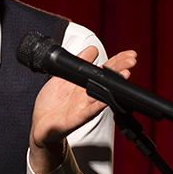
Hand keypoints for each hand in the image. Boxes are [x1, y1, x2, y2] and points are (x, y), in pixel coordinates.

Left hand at [28, 47, 136, 173]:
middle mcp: (89, 94)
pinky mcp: (78, 117)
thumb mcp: (62, 76)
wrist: (41, 124)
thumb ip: (76, 62)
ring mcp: (86, 106)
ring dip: (115, 85)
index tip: (129, 54)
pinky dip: (99, 104)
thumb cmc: (52, 103)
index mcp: (86, 83)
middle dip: (121, 69)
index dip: (117, 60)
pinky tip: (107, 97)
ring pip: (104, 93)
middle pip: (109, 79)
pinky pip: (91, 110)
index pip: (106, 69)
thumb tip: (92, 49)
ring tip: (125, 74)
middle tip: (131, 61)